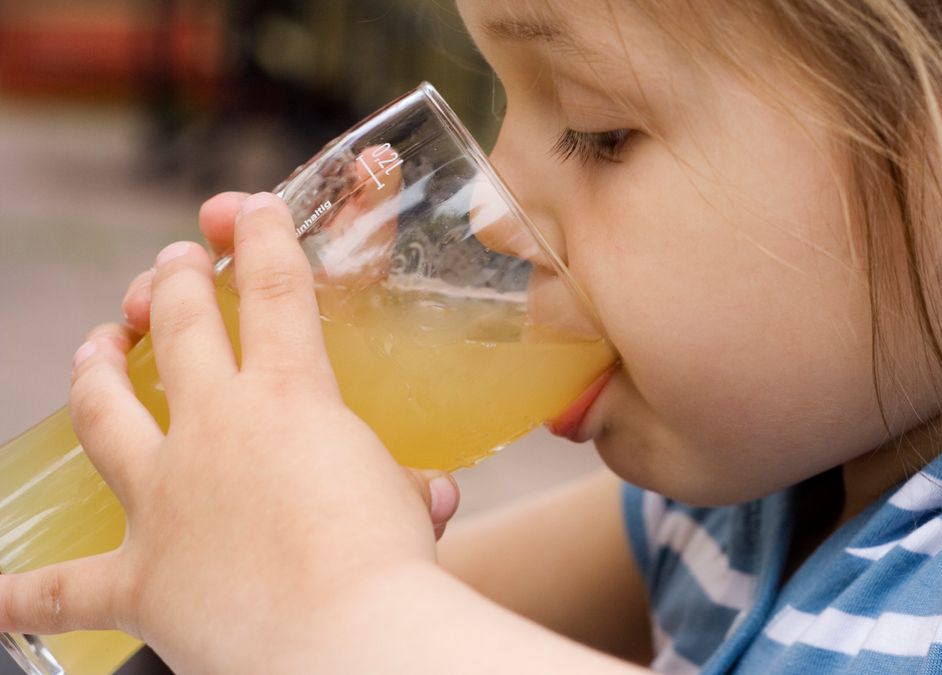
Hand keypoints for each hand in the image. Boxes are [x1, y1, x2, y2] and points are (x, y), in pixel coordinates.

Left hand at [0, 193, 457, 669]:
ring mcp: (164, 497)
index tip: (252, 210)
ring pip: (106, 411)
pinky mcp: (136, 576)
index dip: (262, 239)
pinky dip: (22, 594)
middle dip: (176, 282)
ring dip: (94, 371)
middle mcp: (216, 430)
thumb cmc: (388, 567)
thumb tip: (427, 495)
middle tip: (174, 263)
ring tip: (94, 344)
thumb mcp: (406, 505)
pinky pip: (62, 588)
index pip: (274, 291)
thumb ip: (403, 486)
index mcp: (291, 399)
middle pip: (182, 329)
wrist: (346, 639)